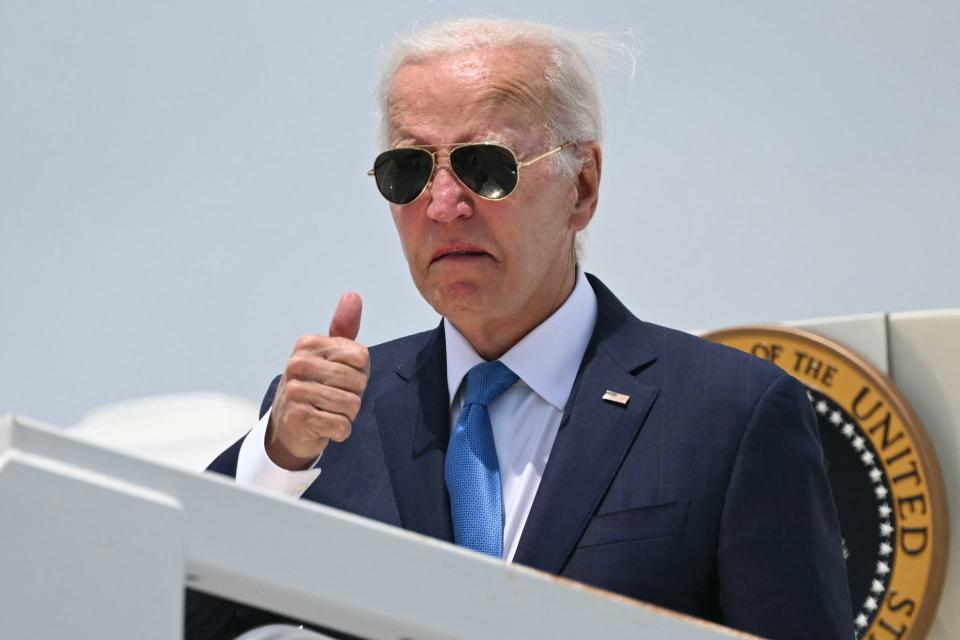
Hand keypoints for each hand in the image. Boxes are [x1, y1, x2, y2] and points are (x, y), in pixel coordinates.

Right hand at [266, 292, 369, 469]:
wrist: (289, 426)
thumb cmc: (317, 385)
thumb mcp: (330, 354)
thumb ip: (344, 327)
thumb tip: (353, 295)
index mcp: (307, 344)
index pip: (361, 357)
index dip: (360, 372)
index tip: (342, 378)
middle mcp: (297, 364)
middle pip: (357, 382)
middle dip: (354, 395)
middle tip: (335, 398)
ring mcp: (295, 391)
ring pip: (351, 405)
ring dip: (347, 414)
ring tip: (329, 411)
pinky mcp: (298, 419)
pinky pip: (341, 426)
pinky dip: (340, 431)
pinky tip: (325, 426)